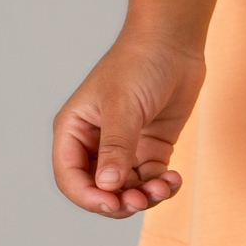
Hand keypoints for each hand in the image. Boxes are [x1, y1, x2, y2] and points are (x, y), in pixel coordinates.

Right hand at [52, 33, 204, 218]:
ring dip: (144, 196)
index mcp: (74, 130)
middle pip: (99, 190)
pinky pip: (150, 180)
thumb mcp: (122, 105)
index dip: (88, 197)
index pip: (71, 177)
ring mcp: (124, 147)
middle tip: (141, 199)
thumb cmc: (138, 63)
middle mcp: (96, 143)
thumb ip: (116, 146)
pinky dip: (161, 186)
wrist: (174, 42)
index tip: (113, 203)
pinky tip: (173, 179)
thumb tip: (108, 186)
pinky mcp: (150, 147)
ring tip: (163, 187)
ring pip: (126, 189)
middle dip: (119, 201)